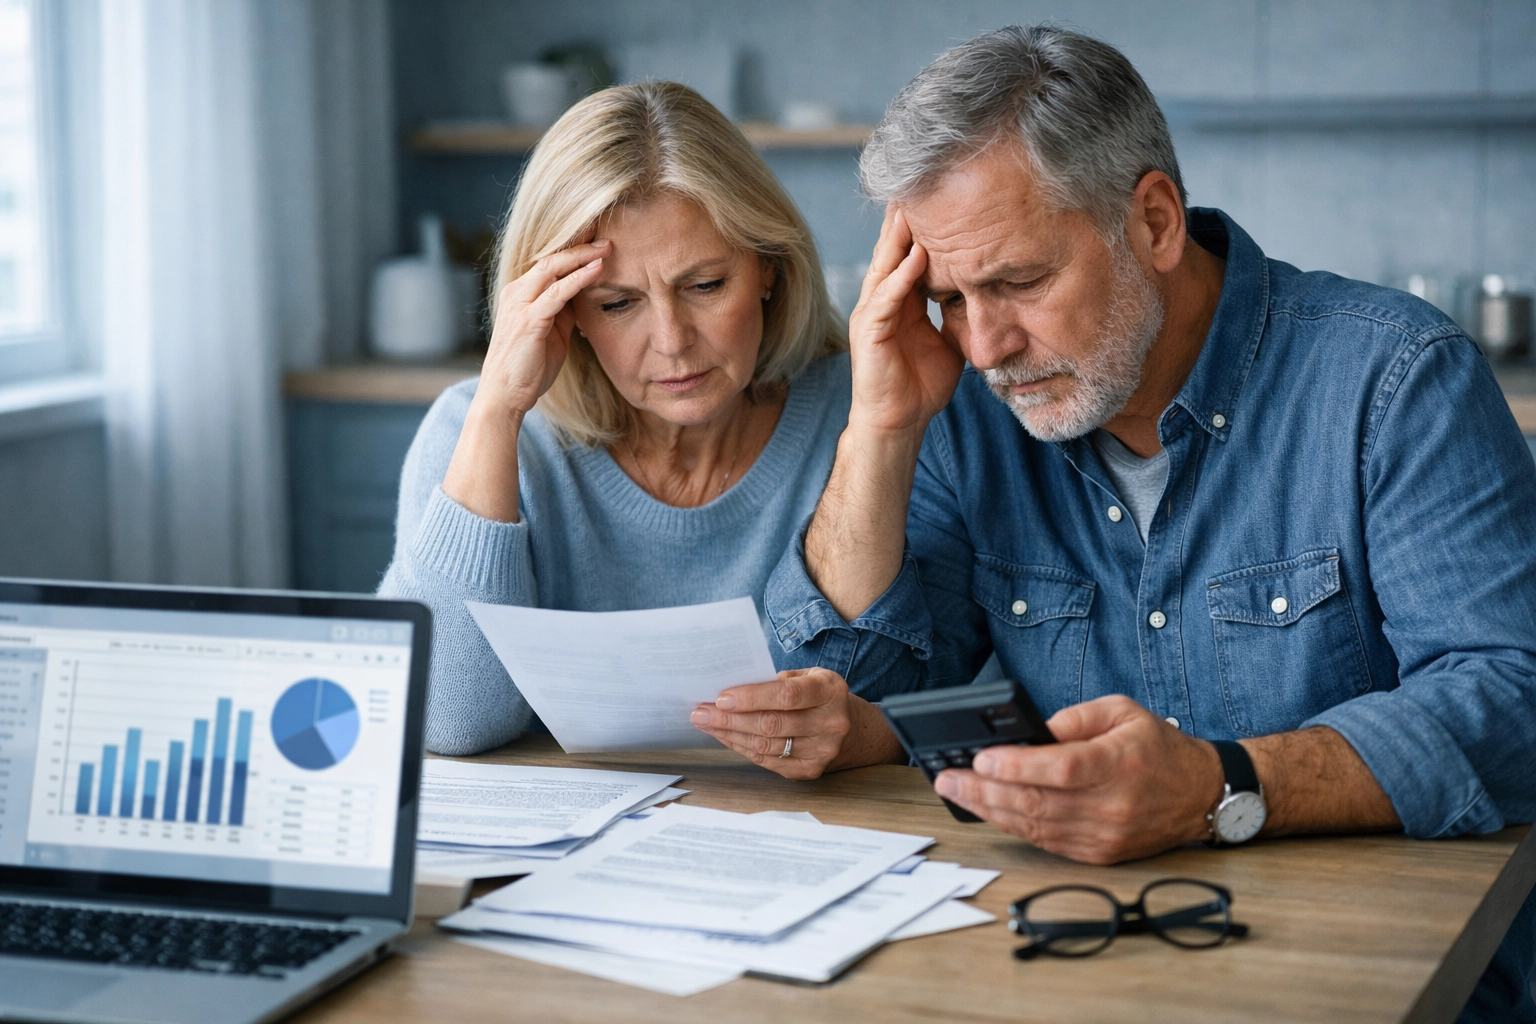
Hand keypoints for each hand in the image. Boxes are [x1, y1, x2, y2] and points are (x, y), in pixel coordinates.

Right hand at [443, 240, 607, 521]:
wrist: (505, 397)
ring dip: (582, 255)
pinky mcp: (529, 321)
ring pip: (553, 268)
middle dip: (580, 244)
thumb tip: (583, 298)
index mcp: (520, 294)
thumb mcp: (552, 335)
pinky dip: (579, 278)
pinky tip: (598, 269)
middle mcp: (516, 293)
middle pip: (551, 257)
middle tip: (608, 232)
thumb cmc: (528, 369)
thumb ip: (563, 314)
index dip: (574, 249)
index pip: (550, 263)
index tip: (599, 238)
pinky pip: (557, 293)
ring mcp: (520, 305)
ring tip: (608, 246)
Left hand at [689, 668, 902, 780]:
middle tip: (700, 712)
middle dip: (730, 718)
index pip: (787, 695)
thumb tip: (731, 688)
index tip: (721, 697)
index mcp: (830, 691)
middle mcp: (830, 723)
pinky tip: (725, 737)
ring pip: (766, 745)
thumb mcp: (809, 676)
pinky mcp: (810, 771)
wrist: (853, 730)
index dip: (752, 697)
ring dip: (730, 734)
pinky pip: (767, 760)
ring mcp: (822, 751)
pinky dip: (741, 748)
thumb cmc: (820, 696)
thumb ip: (777, 680)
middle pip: (772, 724)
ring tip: (706, 723)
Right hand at [847, 206, 965, 435]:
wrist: (898, 423)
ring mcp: (872, 314)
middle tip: (920, 183)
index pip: (910, 253)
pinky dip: (900, 277)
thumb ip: (959, 314)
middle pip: (893, 250)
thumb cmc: (921, 386)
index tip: (943, 196)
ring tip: (913, 208)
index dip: (923, 227)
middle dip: (905, 218)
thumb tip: (992, 296)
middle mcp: (882, 300)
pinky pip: (885, 299)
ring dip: (899, 238)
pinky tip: (916, 257)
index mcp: (901, 301)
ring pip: (885, 267)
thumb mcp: (949, 340)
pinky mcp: (868, 332)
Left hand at [933, 695, 1223, 864]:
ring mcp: (1106, 835)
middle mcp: (1113, 805)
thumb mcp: (1121, 711)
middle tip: (948, 778)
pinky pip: (1047, 842)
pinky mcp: (1100, 854)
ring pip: (1036, 827)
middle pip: (1038, 802)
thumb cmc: (1158, 747)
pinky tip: (990, 810)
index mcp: (1120, 763)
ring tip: (958, 793)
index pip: (1062, 768)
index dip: (1018, 765)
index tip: (981, 758)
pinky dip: (1015, 826)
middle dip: (985, 791)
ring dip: (991, 810)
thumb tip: (1028, 733)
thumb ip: (1073, 719)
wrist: (1202, 794)